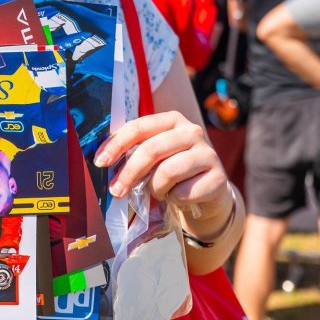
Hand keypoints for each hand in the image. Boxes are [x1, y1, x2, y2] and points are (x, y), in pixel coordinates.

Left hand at [93, 111, 230, 221]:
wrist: (208, 192)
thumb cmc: (173, 171)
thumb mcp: (155, 156)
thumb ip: (135, 152)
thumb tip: (102, 161)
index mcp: (172, 120)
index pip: (139, 127)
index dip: (117, 144)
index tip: (100, 162)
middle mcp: (192, 131)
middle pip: (152, 149)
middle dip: (129, 172)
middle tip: (117, 191)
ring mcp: (208, 153)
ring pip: (167, 172)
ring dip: (155, 188)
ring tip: (158, 192)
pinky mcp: (219, 177)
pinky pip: (184, 192)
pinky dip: (174, 199)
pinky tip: (178, 197)